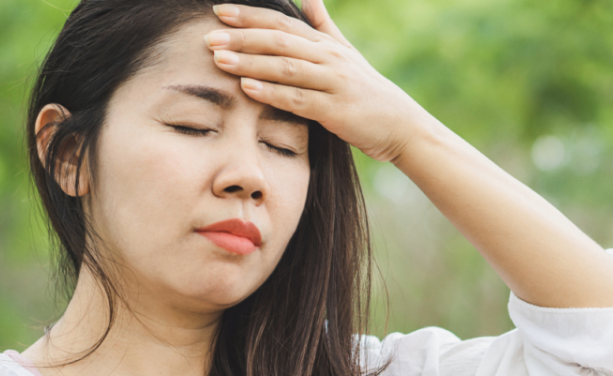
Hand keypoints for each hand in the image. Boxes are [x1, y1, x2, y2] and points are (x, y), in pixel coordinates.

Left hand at [206, 1, 430, 162]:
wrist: (403, 126)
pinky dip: (272, 94)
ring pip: (286, 68)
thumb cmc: (369, 93)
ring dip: (250, 63)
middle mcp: (329, 58)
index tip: (219, 11)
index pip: (283, 23)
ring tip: (219, 60)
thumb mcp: (347, 54)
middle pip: (279, 41)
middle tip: (209, 37)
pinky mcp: (336, 111)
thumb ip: (324, 26)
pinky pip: (299, 100)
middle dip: (242, 37)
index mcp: (327, 45)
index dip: (251, 16)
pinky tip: (247, 90)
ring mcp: (334, 83)